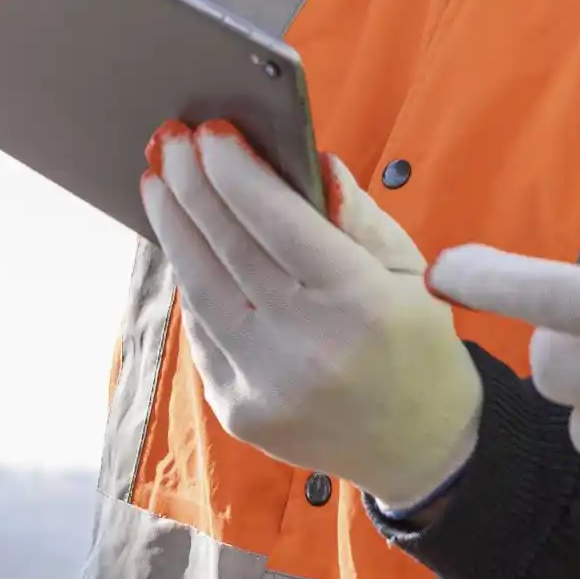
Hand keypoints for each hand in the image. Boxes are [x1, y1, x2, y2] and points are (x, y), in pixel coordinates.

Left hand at [141, 123, 481, 509]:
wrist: (420, 447)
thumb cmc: (415, 342)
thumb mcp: (409, 270)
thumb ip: (357, 215)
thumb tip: (308, 162)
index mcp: (362, 304)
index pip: (280, 224)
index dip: (238, 173)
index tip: (212, 132)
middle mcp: (309, 347)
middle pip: (229, 250)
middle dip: (192, 186)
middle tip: (169, 141)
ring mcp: (267, 384)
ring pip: (201, 289)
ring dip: (173, 228)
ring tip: (159, 182)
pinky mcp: (239, 409)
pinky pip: (202, 330)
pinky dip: (189, 281)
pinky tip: (181, 242)